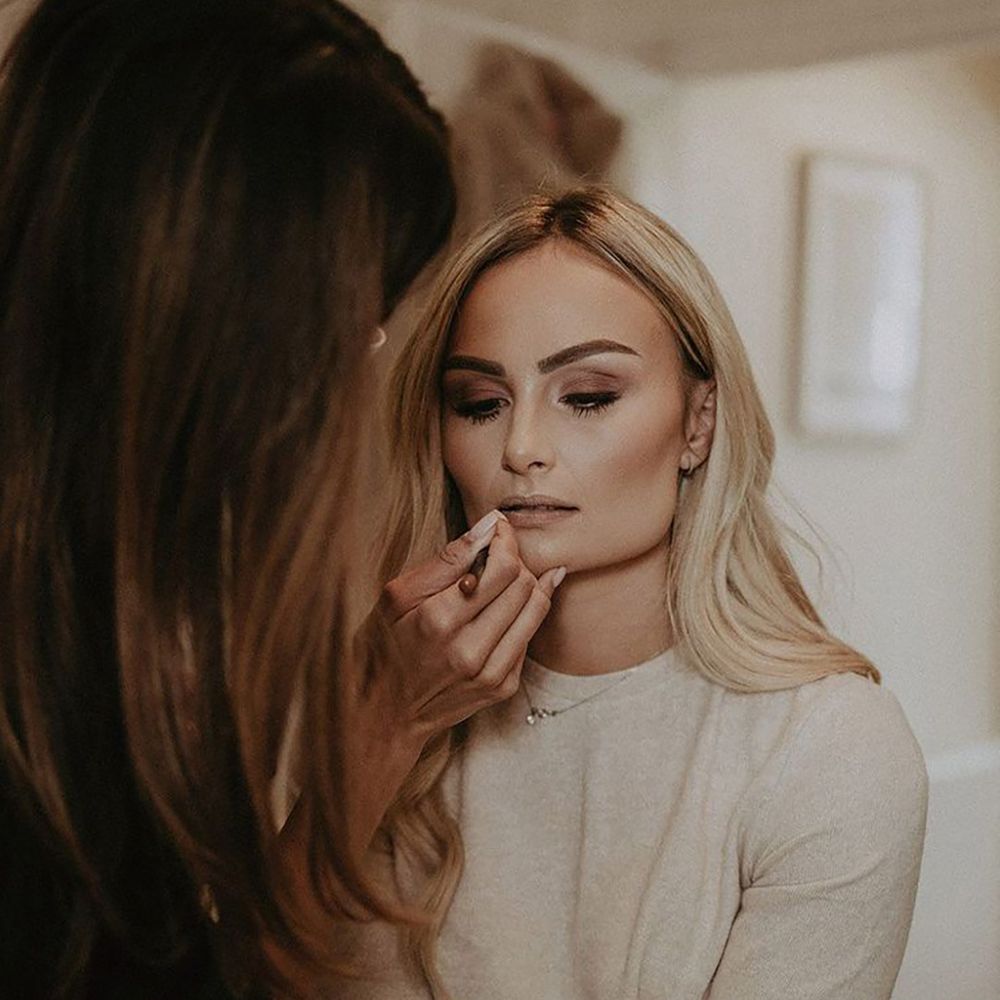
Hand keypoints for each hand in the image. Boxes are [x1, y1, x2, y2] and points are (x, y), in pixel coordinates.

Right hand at [377, 510, 563, 738]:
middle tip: (496, 551)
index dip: (506, 540)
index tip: (497, 528)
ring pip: (536, 608)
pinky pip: (530, 635)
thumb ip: (447, 560)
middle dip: (515, 558)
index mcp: (439, 621)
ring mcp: (491, 673)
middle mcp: (470, 650)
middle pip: (524, 585)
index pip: (502, 568)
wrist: (385, 714)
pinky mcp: (503, 687)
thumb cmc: (384, 646)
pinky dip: (524, 612)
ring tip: (503, 575)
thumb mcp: (398, 596)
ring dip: (526, 582)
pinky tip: (507, 603)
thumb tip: (488, 526)